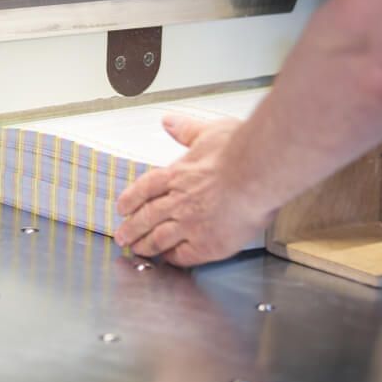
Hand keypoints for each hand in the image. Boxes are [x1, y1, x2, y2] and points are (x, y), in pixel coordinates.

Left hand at [114, 115, 272, 266]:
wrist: (258, 174)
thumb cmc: (240, 152)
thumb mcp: (208, 132)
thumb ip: (187, 130)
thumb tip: (170, 123)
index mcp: (177, 174)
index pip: (144, 189)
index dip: (130, 200)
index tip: (123, 208)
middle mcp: (178, 201)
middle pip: (145, 218)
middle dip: (130, 229)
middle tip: (122, 236)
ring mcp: (190, 224)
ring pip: (158, 239)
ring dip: (145, 246)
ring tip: (138, 250)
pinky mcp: (206, 244)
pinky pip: (182, 256)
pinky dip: (173, 258)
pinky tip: (170, 259)